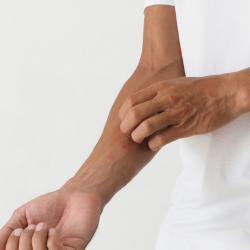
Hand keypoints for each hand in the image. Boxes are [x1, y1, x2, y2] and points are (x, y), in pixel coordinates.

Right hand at [0, 180, 102, 249]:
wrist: (74, 194)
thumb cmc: (50, 204)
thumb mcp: (23, 215)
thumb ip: (6, 231)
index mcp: (29, 248)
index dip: (11, 247)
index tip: (18, 230)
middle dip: (23, 242)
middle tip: (34, 226)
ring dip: (37, 241)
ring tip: (44, 225)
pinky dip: (51, 243)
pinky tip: (54, 231)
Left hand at [118, 73, 242, 150]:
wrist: (226, 92)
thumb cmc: (200, 88)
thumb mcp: (175, 83)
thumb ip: (158, 93)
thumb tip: (143, 103)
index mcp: (162, 87)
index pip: (132, 100)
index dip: (123, 113)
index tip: (123, 120)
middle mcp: (166, 99)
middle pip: (135, 113)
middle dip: (126, 126)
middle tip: (127, 133)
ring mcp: (176, 113)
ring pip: (146, 127)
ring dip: (138, 137)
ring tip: (139, 140)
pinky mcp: (186, 127)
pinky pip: (163, 138)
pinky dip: (153, 144)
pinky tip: (153, 145)